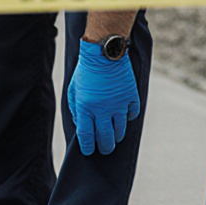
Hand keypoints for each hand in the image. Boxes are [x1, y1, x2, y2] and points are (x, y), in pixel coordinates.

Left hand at [67, 40, 138, 155]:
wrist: (104, 52)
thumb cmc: (86, 71)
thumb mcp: (73, 90)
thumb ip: (75, 109)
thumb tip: (81, 126)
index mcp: (85, 108)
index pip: (86, 136)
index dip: (88, 147)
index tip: (88, 151)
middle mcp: (102, 109)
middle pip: (105, 138)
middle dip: (105, 148)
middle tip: (104, 150)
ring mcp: (119, 104)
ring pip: (120, 130)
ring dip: (117, 137)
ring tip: (114, 138)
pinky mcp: (131, 97)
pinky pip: (132, 115)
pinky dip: (128, 119)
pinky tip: (123, 118)